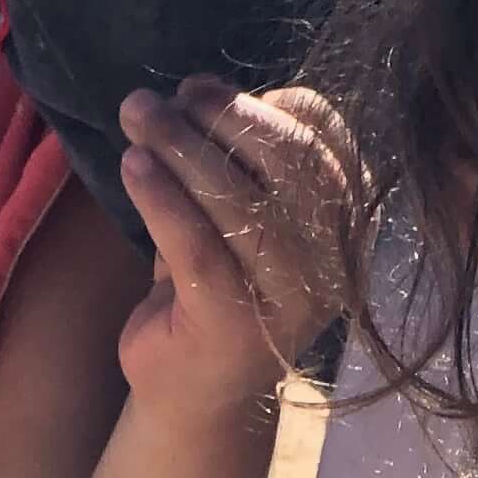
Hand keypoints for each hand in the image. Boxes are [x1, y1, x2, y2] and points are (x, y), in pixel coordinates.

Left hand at [110, 79, 349, 423]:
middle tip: (155, 100)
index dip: (261, 100)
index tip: (197, 90)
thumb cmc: (215, 285)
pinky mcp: (238, 327)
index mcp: (346, 218)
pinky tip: (131, 168)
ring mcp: (292, 297)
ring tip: (136, 118)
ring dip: (180, 147)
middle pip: (289, 159)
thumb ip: (231, 155)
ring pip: (240, 200)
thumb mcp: (233, 211)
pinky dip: (161, 199)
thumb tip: (199, 86)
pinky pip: (198, 247)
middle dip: (218, 116)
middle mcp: (334, 259)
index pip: (322, 136)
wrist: (194, 391)